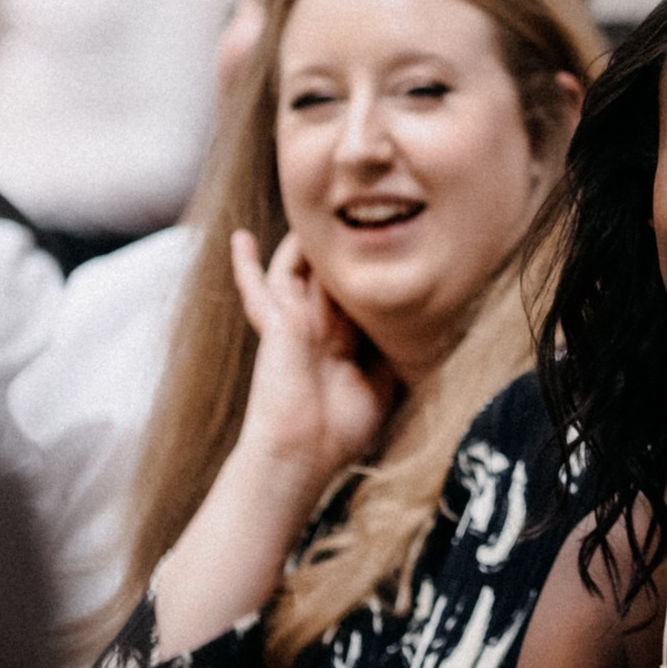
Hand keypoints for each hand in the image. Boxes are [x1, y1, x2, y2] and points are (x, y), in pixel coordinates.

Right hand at [230, 230, 394, 499]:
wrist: (300, 456)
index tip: (394, 240)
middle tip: (361, 212)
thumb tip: (425, 330)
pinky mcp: (275, 326)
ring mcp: (293, 325)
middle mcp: (317, 328)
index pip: (353, 295)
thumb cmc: (337, 432)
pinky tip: (241, 238)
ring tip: (314, 211)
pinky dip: (246, 264)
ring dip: (303, 244)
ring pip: (296, 271)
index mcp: (340, 341)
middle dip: (340, 248)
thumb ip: (392, 353)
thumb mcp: (381, 385)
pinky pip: (257, 288)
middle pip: (326, 276)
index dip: (367, 272)